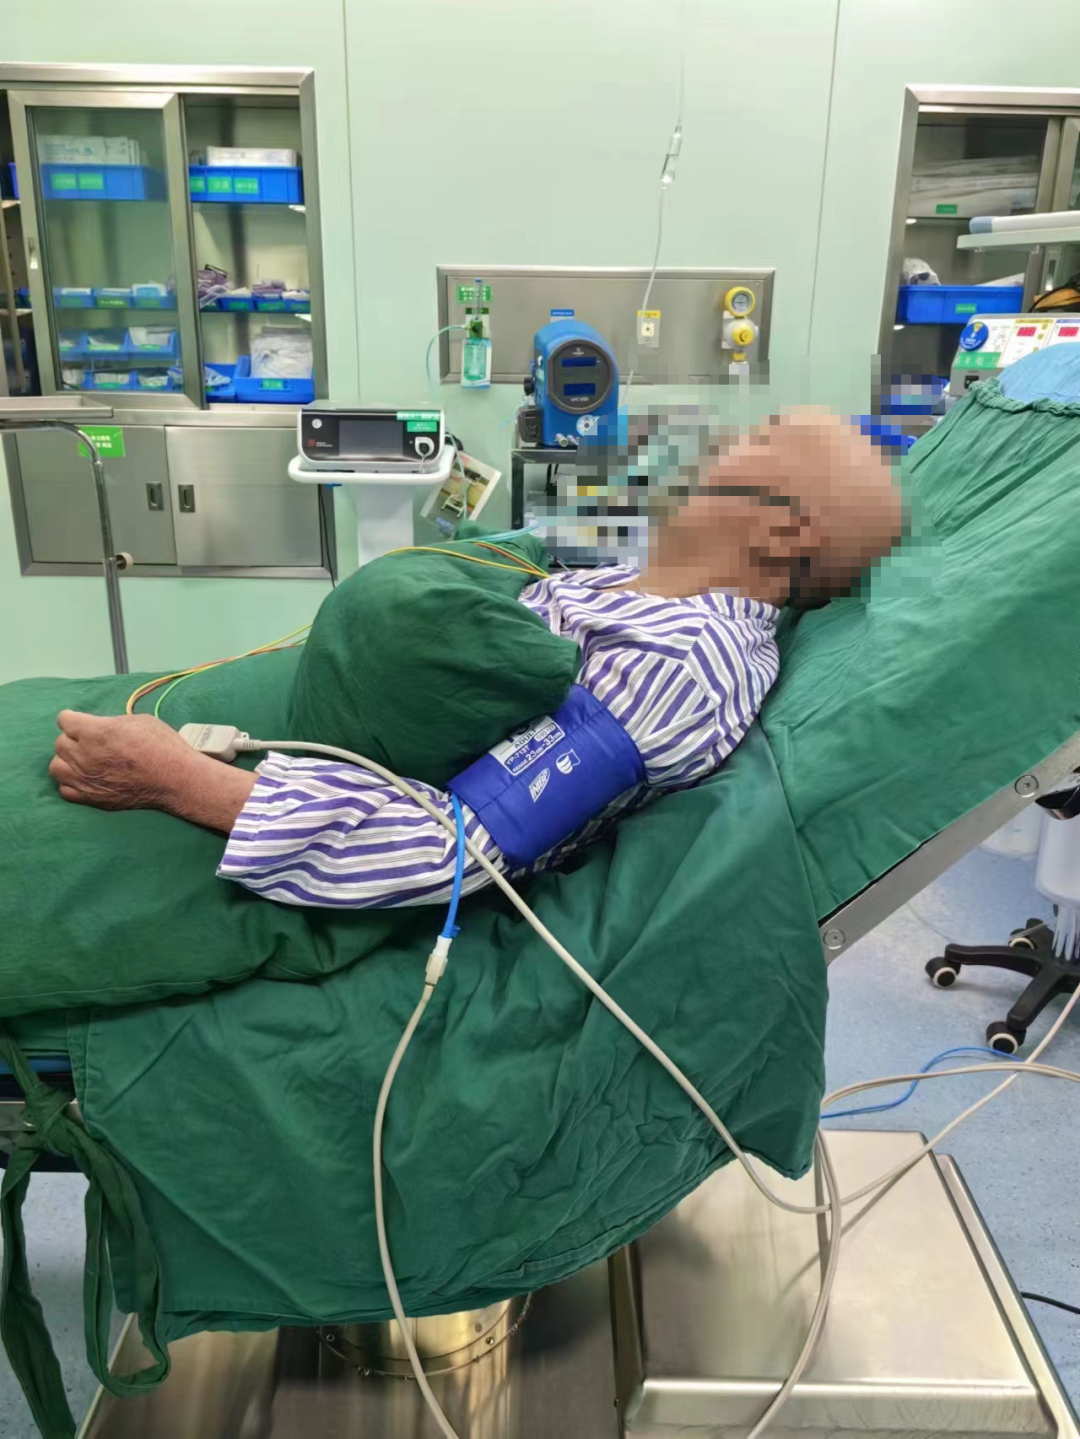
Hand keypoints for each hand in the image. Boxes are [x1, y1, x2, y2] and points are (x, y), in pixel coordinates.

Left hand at [50, 710, 197, 811]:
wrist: (176, 779)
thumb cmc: (163, 746)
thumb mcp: (138, 721)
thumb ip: (110, 723)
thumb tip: (100, 727)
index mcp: (96, 732)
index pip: (64, 720)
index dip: (73, 719)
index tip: (81, 722)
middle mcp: (85, 755)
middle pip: (60, 743)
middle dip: (72, 739)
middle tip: (88, 742)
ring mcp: (86, 779)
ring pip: (56, 767)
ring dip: (67, 761)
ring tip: (82, 761)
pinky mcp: (91, 798)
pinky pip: (65, 790)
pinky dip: (71, 783)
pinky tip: (85, 779)